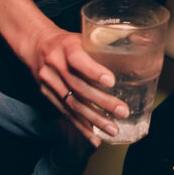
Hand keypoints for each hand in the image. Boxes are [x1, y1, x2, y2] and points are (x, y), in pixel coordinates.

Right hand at [27, 24, 129, 143]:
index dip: (94, 71)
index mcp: (66, 47)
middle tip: (122, 112)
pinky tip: (94, 137)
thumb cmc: (66, 42)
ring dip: (93, 120)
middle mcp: (56, 65)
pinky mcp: (47, 96)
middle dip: (101, 102)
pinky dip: (81, 127)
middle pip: (78, 87)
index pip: (79, 60)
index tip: (111, 82)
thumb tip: (138, 48)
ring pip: (72, 104)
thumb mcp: (82, 36)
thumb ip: (102, 45)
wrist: (35, 45)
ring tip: (112, 129)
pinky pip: (65, 114)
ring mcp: (49, 83)